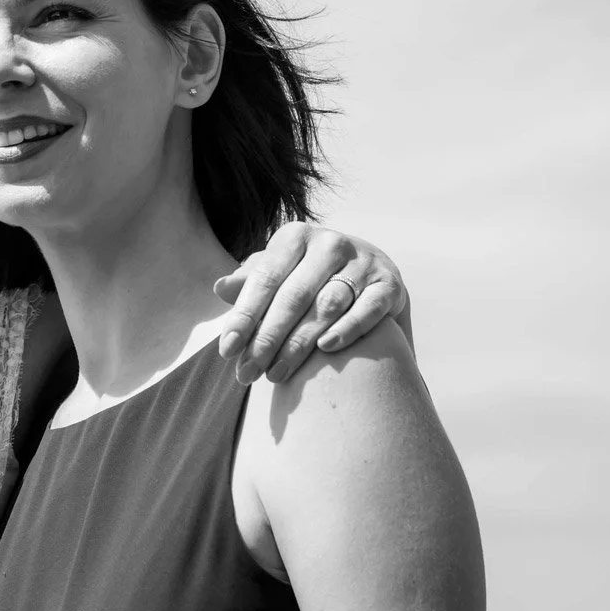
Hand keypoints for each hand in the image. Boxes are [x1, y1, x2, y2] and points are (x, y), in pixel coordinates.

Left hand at [214, 222, 408, 383]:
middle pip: (293, 296)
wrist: (369, 272)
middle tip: (247, 373)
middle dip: (267, 339)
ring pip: (327, 305)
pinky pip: (369, 309)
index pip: (264, 279)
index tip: (226, 351)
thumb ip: (251, 282)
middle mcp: (330, 244)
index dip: (244, 316)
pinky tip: (326, 348)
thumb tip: (219, 288)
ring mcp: (363, 262)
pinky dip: (348, 328)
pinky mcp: (390, 285)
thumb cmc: (308, 276)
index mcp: (295, 236)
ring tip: (276, 374)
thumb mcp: (278, 273)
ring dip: (299, 343)